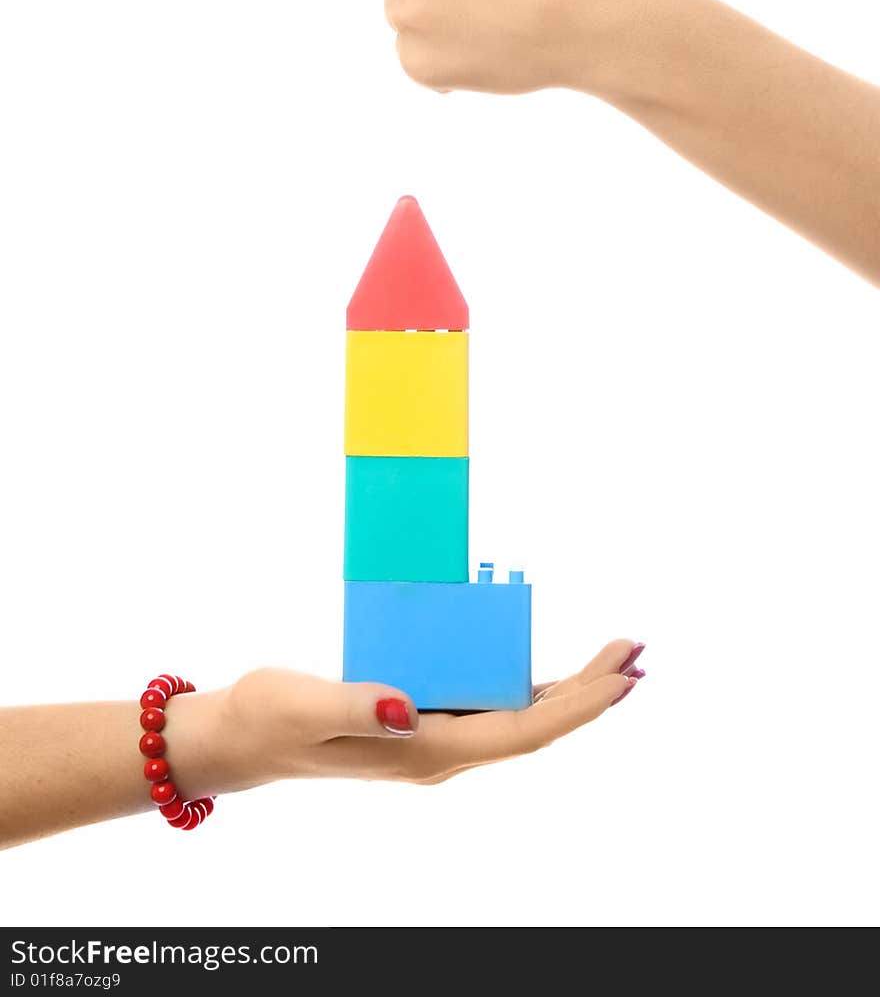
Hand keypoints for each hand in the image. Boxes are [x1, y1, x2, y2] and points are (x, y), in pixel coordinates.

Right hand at [171, 641, 643, 796]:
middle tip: (636, 653)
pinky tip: (545, 666)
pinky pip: (491, 703)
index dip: (576, 706)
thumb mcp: (305, 705)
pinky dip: (528, 682)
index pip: (521, 732)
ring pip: (519, 716)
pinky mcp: (422, 719)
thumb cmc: (270, 718)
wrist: (243, 737)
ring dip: (569, 688)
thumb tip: (411, 706)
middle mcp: (441, 750)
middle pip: (535, 724)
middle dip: (589, 691)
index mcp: (425, 752)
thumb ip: (359, 705)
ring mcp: (434, 737)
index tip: (620, 678)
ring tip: (613, 658)